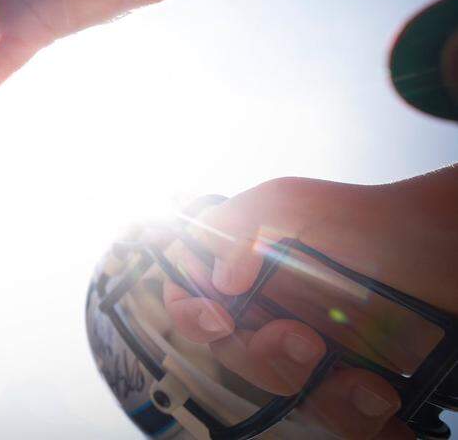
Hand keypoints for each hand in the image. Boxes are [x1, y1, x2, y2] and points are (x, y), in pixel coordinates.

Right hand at [163, 173, 457, 438]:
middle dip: (268, 358)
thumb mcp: (291, 203)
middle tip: (309, 344)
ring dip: (325, 400)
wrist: (452, 251)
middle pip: (236, 356)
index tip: (219, 320)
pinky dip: (363, 424)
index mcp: (245, 271)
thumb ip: (236, 226)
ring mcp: (316, 353)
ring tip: (371, 387)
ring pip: (291, 398)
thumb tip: (217, 278)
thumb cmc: (376, 221)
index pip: (189, 299)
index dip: (191, 314)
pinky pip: (342, 422)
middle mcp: (272, 313)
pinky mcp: (356, 384)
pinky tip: (387, 408)